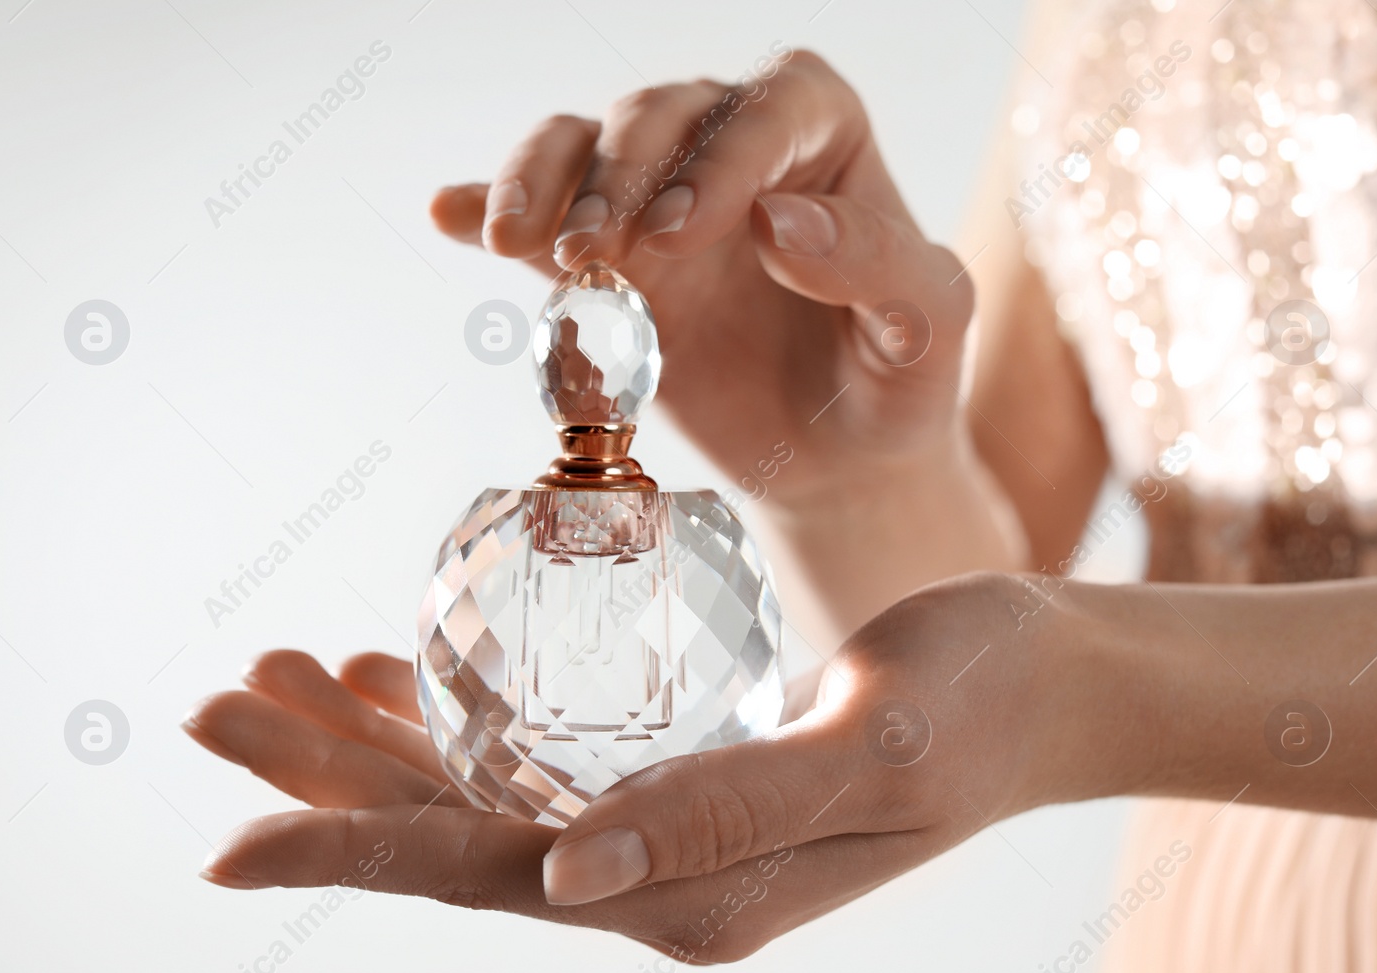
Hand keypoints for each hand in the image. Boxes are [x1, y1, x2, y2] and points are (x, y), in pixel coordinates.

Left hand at [186, 573, 1067, 962]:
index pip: (484, 876)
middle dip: (328, 777)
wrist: (1052, 689)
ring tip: (282, 671)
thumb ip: (727, 812)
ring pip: (481, 799)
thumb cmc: (980, 703)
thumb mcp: (870, 749)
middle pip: (454, 838)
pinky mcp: (678, 788)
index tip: (225, 843)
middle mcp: (661, 881)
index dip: (350, 850)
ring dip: (376, 743)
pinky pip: (536, 768)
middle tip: (214, 704)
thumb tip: (567, 875)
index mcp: (695, 895)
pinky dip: (458, 723)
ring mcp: (665, 840)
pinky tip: (402, 677)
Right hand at [432, 49, 977, 512]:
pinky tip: (448, 216)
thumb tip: (778, 221)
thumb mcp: (928, 329)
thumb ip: (876, 266)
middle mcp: (732, 151)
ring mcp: (656, 203)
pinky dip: (486, 207)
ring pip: (582, 147)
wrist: (838, 461)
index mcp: (824, 141)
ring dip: (544, 182)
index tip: (687, 230)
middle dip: (621, 172)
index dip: (724, 156)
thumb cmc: (896, 384)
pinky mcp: (607, 265)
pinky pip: (541, 224)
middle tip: (604, 248)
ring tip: (517, 242)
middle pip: (660, 113)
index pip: (771, 108)